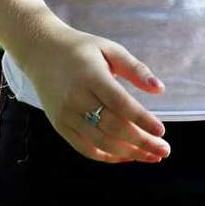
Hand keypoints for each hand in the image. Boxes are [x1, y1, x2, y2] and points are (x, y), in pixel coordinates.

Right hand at [22, 25, 169, 163]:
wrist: (40, 51)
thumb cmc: (80, 49)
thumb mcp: (110, 49)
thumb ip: (135, 68)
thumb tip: (159, 89)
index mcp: (91, 76)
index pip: (120, 103)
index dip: (142, 119)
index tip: (161, 131)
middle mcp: (77, 98)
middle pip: (112, 127)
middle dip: (141, 142)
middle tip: (164, 150)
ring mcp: (66, 115)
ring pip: (101, 142)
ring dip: (129, 153)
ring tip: (150, 156)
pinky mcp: (60, 126)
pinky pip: (85, 148)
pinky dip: (107, 156)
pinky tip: (126, 156)